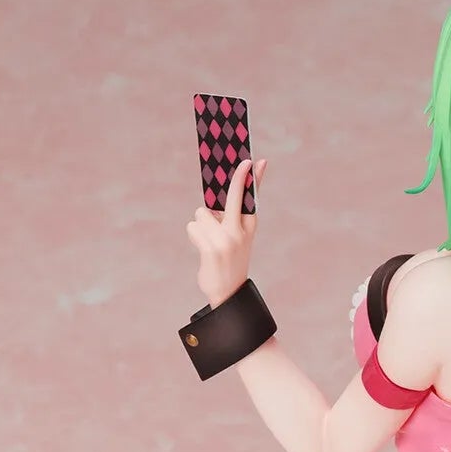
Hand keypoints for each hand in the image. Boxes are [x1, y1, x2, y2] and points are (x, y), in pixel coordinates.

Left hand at [186, 157, 265, 307]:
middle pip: (234, 196)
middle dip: (237, 178)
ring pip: (202, 214)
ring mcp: (227, 240)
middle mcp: (240, 231)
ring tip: (208, 241)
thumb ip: (230, 215)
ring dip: (200, 225)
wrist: (228, 291)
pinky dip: (194, 235)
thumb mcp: (238, 236)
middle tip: (243, 160)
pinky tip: (203, 248)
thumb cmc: (229, 258)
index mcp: (250, 226)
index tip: (257, 160)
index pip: (252, 198)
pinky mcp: (211, 248)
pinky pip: (193, 227)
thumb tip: (217, 195)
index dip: (254, 178)